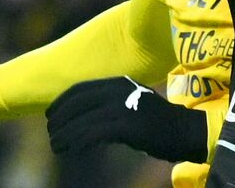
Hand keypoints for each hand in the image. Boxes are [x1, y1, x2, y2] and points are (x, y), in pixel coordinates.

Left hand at [46, 77, 207, 162]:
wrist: (183, 129)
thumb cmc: (157, 121)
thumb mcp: (132, 102)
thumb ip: (111, 104)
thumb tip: (85, 118)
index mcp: (116, 83)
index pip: (80, 89)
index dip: (62, 102)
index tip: (51, 115)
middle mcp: (116, 90)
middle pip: (77, 103)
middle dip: (59, 119)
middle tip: (51, 133)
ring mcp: (121, 107)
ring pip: (81, 121)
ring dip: (64, 134)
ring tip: (56, 146)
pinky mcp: (125, 125)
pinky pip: (92, 134)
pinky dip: (78, 142)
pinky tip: (71, 150)